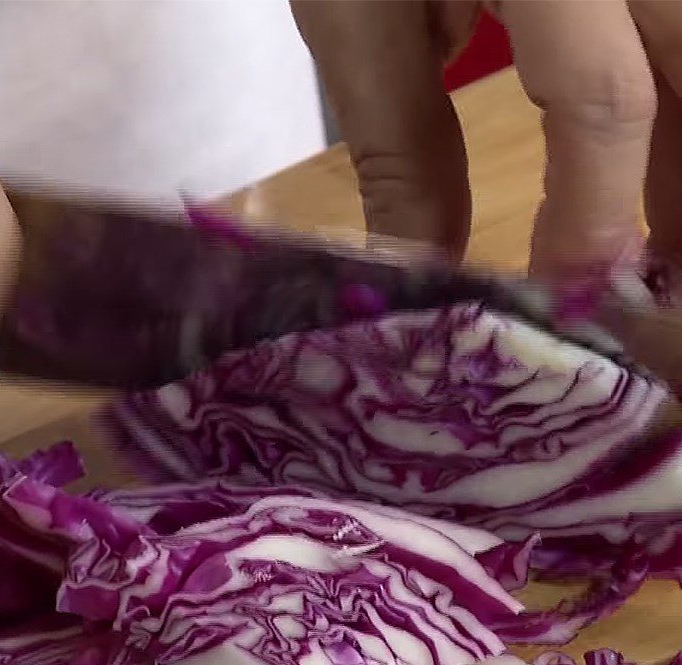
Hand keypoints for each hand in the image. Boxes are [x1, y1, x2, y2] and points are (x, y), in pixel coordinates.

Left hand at [292, 1, 681, 287]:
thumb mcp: (360, 20)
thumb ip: (405, 150)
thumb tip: (429, 269)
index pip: (604, 106)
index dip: (593, 217)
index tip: (566, 293)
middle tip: (659, 285)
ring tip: (663, 231)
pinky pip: (681, 28)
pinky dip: (677, 81)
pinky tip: (660, 135)